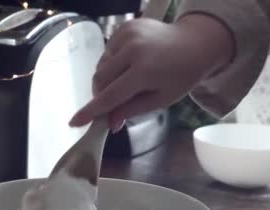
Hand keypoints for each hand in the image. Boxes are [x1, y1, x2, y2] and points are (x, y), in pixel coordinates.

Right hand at [69, 14, 234, 131]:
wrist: (195, 43)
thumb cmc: (181, 75)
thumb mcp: (160, 99)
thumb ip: (132, 110)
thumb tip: (109, 123)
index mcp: (145, 71)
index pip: (110, 95)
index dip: (92, 111)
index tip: (75, 122)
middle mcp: (133, 49)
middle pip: (100, 79)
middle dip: (101, 95)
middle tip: (112, 104)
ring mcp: (127, 34)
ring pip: (102, 65)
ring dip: (107, 78)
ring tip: (127, 80)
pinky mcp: (125, 26)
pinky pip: (108, 51)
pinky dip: (113, 62)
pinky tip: (130, 64)